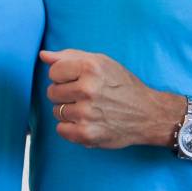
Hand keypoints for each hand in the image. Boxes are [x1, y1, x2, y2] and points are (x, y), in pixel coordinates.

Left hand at [40, 49, 185, 148]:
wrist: (148, 114)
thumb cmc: (122, 85)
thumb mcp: (101, 62)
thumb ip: (69, 56)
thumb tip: (43, 55)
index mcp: (90, 67)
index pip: (53, 71)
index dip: (63, 75)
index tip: (76, 79)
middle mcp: (87, 89)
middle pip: (52, 92)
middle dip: (64, 93)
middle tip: (84, 95)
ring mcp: (86, 114)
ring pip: (56, 111)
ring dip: (68, 110)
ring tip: (88, 108)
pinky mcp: (87, 135)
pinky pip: (61, 130)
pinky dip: (70, 127)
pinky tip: (86, 121)